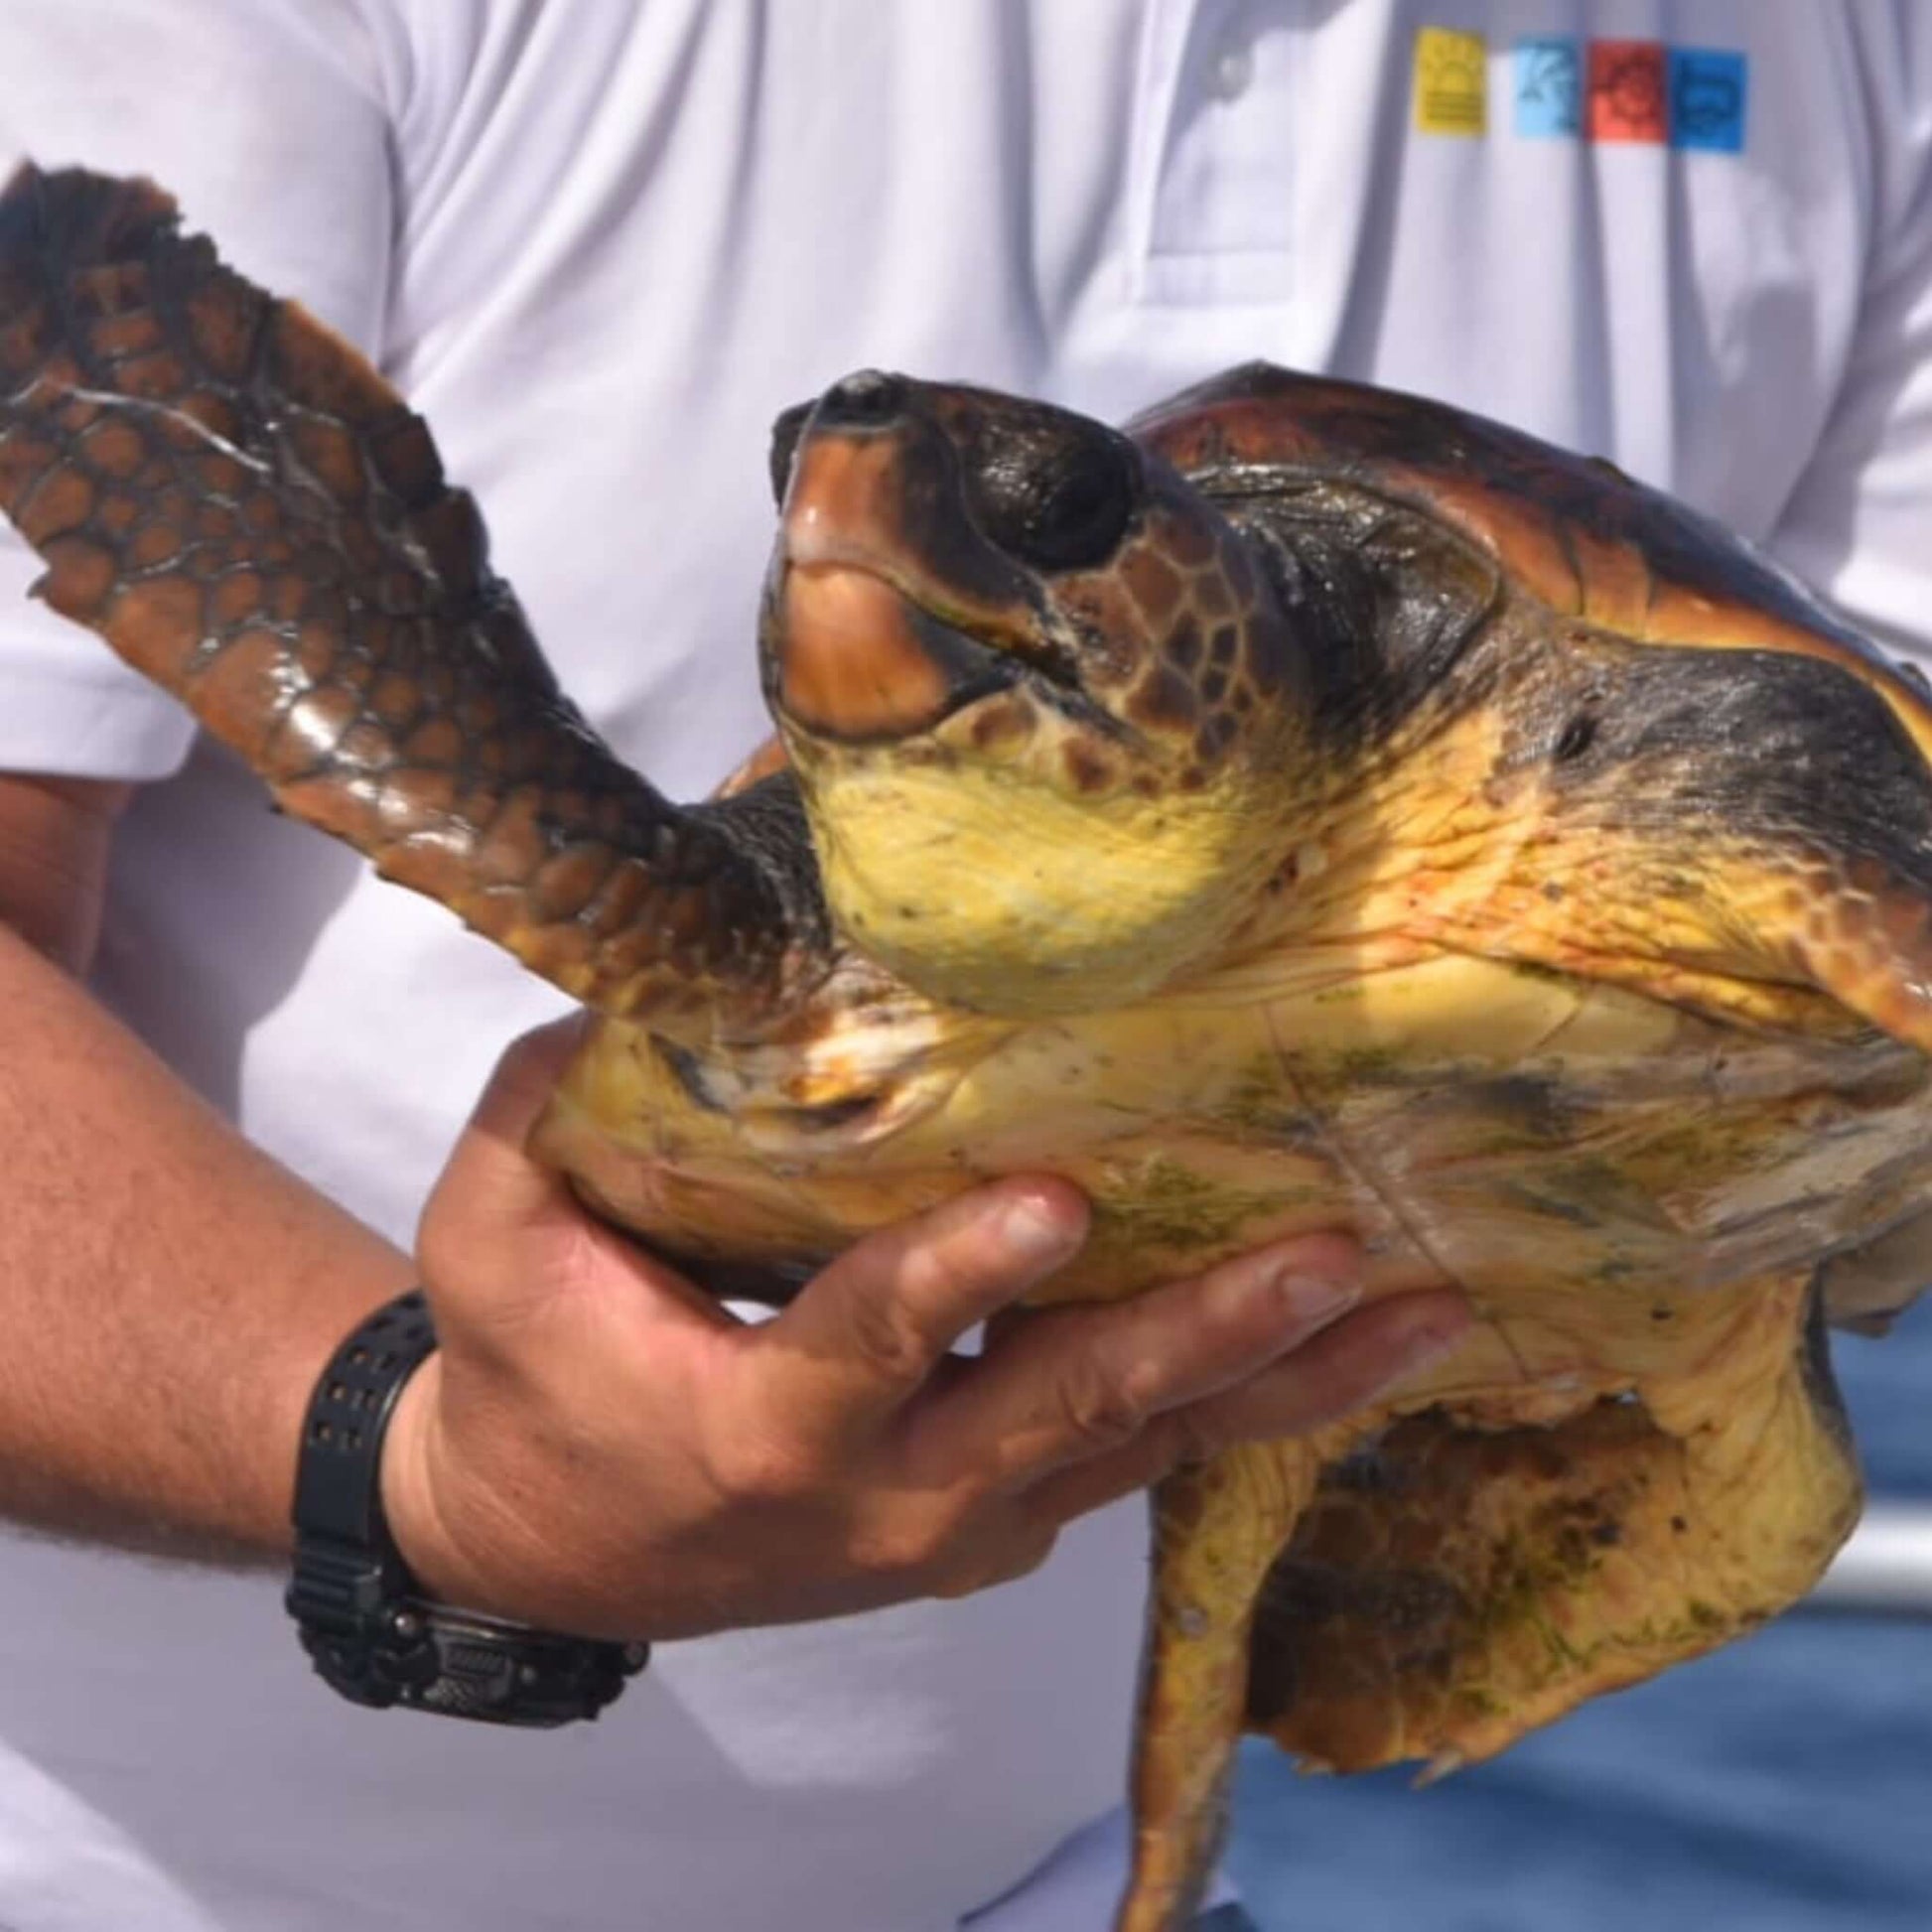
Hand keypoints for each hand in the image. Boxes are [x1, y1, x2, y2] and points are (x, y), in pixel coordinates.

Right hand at [381, 1021, 1470, 1640]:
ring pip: (1144, 1447)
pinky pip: (1144, 1456)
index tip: (1063, 1202)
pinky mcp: (1008, 1519)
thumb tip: (660, 945)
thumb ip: (557, 1102)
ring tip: (1423, 1305)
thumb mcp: (499, 1239)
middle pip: (1067, 1415)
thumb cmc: (530, 1373)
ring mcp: (965, 1525)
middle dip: (1207, 1332)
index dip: (960, 1281)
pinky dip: (1255, 1400)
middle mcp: (892, 1498)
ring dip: (1284, 1378)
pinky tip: (1361, 1339)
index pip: (869, 1347)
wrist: (557, 1543)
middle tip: (1334, 1252)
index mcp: (762, 1428)